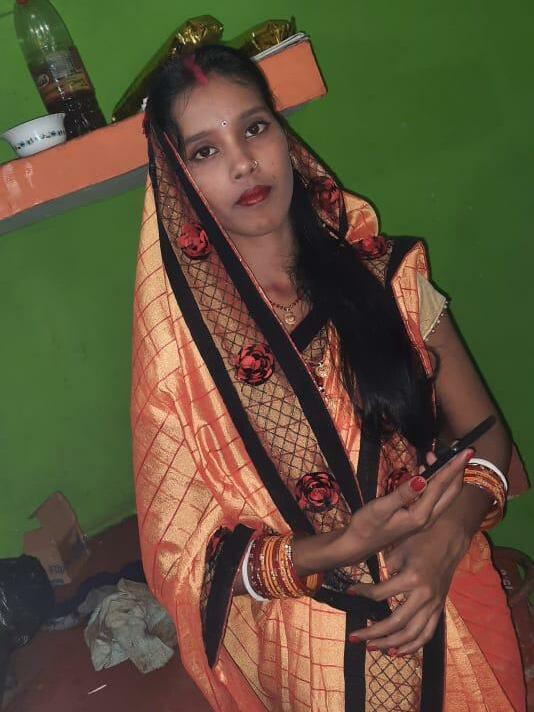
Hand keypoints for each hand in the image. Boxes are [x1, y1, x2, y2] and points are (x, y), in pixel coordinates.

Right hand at [337, 448, 471, 568]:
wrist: (359, 544)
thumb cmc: (367, 525)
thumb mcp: (381, 508)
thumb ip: (402, 493)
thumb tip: (422, 477)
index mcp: (421, 514)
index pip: (442, 485)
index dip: (454, 467)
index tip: (466, 451)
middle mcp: (428, 517)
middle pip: (451, 491)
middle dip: (456, 469)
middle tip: (459, 450)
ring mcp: (425, 519)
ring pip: (444, 494)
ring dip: (444, 474)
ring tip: (433, 455)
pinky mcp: (420, 517)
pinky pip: (434, 497)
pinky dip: (435, 481)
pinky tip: (424, 470)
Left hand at [346, 508, 471, 655]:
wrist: (449, 539)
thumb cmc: (421, 540)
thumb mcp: (399, 548)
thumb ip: (386, 568)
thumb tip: (372, 586)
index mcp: (412, 578)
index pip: (381, 593)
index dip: (362, 593)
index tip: (349, 592)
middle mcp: (425, 595)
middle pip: (396, 622)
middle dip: (372, 632)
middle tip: (354, 637)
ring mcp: (434, 604)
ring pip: (412, 634)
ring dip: (390, 644)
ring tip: (371, 648)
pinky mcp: (439, 608)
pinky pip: (427, 633)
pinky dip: (412, 646)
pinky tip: (397, 652)